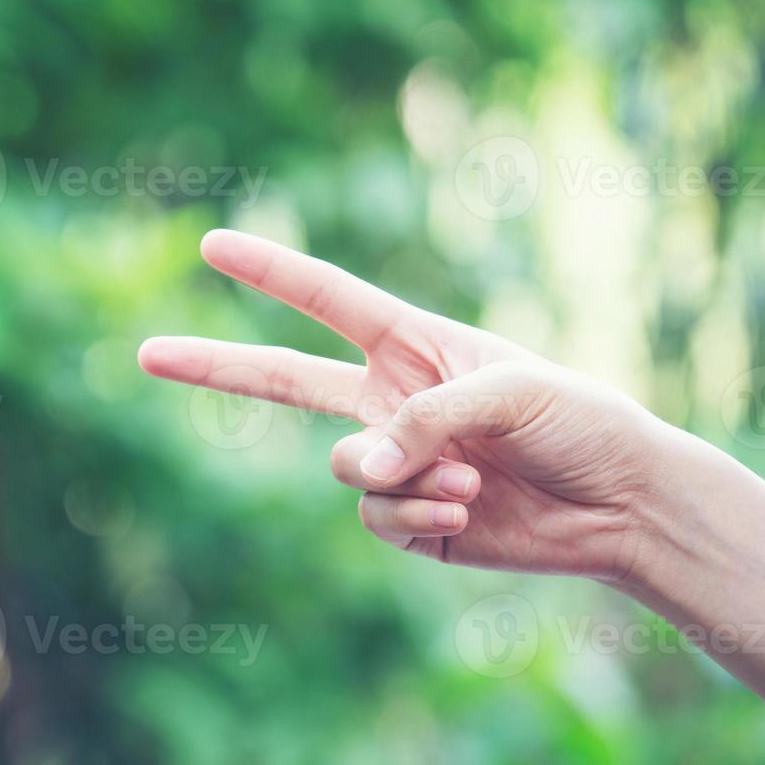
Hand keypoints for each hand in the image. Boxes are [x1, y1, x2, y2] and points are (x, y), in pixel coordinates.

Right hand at [139, 230, 672, 582]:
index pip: (326, 300)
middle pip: (279, 381)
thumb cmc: (580, 422)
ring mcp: (392, 462)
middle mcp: (389, 400)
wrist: (619, 505)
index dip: (270, 271)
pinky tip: (468, 508)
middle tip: (145, 353)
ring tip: (469, 480)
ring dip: (401, 475)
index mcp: (413, 346)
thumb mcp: (511, 393)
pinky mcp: (405, 520)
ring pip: (342, 467)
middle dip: (213, 365)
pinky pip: (374, 515)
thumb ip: (424, 420)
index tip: (213, 244)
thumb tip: (359, 467)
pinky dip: (417, 513)